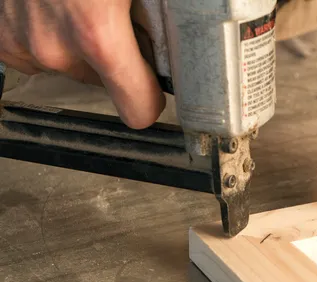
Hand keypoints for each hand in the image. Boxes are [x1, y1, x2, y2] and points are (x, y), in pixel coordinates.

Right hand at [0, 0, 164, 128]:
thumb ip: (156, 18)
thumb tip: (172, 45)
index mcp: (98, 35)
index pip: (138, 109)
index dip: (151, 100)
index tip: (155, 90)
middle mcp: (54, 48)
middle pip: (101, 84)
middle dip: (115, 59)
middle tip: (116, 19)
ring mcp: (21, 42)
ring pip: (68, 66)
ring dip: (79, 46)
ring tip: (81, 4)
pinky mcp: (1, 36)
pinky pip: (36, 54)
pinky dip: (50, 36)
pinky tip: (55, 7)